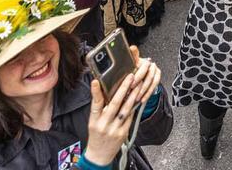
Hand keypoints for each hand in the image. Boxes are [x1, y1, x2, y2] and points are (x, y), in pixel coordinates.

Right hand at [83, 50, 160, 166]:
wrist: (99, 155)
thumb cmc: (97, 135)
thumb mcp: (93, 122)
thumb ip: (99, 109)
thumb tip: (106, 91)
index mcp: (94, 120)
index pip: (95, 104)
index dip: (95, 92)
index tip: (96, 81)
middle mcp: (104, 124)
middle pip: (114, 104)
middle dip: (123, 89)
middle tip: (130, 77)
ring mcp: (114, 129)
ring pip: (126, 109)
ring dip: (133, 96)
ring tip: (138, 84)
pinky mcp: (123, 133)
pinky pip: (130, 117)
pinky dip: (134, 107)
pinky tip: (139, 98)